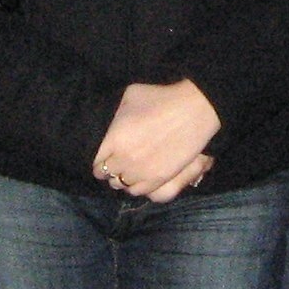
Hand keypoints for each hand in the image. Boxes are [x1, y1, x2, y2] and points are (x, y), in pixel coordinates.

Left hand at [92, 79, 220, 202]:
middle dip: (107, 168)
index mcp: (114, 140)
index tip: (102, 156)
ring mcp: (142, 172)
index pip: (95, 161)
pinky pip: (139, 192)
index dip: (97, 159)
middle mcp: (124, 159)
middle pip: (106, 175)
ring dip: (121, 178)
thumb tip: (108, 122)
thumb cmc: (161, 98)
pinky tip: (138, 177)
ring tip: (126, 170)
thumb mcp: (130, 96)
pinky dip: (136, 186)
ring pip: (121, 185)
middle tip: (113, 162)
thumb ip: (114, 114)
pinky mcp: (159, 179)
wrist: (193, 110)